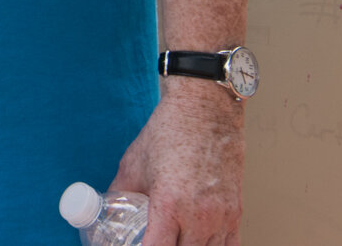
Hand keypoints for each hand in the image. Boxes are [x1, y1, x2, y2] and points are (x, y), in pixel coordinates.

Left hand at [109, 83, 244, 245]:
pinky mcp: (235, 213)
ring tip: (175, 240)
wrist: (205, 110)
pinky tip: (199, 244)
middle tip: (155, 240)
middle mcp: (198, 216)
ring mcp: (221, 217)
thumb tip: (106, 208)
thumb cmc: (170, 132)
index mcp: (168, 205)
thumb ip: (120, 192)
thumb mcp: (133, 164)